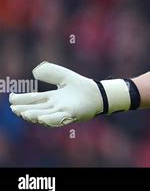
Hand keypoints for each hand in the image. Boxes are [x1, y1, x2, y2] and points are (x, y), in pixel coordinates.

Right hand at [9, 62, 137, 126]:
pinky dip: (51, 119)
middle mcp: (55, 106)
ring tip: (24, 113)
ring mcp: (62, 111)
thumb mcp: (64, 76)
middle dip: (24, 109)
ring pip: (45, 115)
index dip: (22, 100)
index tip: (11, 99)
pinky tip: (42, 118)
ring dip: (34, 115)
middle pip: (36, 109)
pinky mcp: (72, 114)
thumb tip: (35, 71)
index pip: (34, 99)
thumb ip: (51, 72)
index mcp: (51, 98)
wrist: (97, 93)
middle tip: (14, 108)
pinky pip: (60, 118)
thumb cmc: (81, 86)